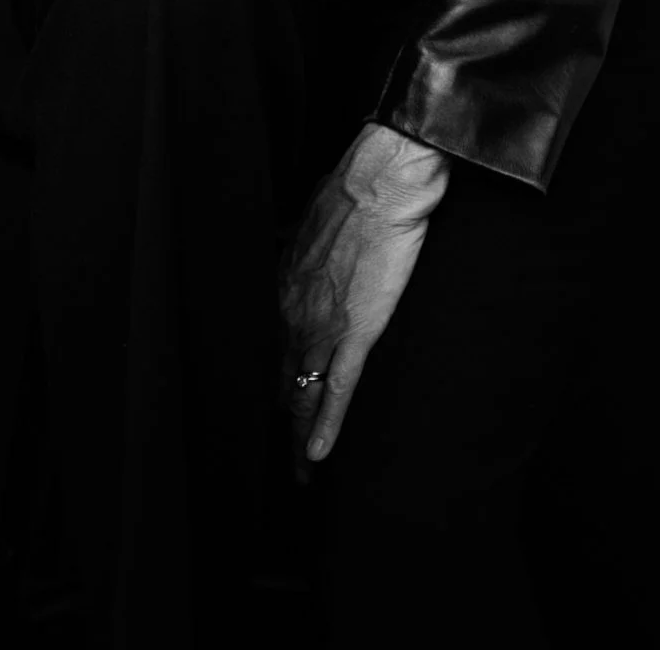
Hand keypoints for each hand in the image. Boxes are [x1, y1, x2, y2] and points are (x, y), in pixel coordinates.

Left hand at [278, 121, 449, 483]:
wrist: (380, 183)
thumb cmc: (356, 191)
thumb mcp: (318, 220)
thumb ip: (313, 243)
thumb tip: (317, 239)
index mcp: (287, 287)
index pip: (280, 349)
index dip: (283, 383)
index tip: (285, 408)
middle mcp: (294, 313)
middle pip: (284, 382)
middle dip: (284, 426)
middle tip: (288, 464)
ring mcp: (322, 326)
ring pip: (303, 396)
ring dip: (299, 441)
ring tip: (302, 477)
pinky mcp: (355, 332)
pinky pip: (336, 391)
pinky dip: (326, 428)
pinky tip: (317, 458)